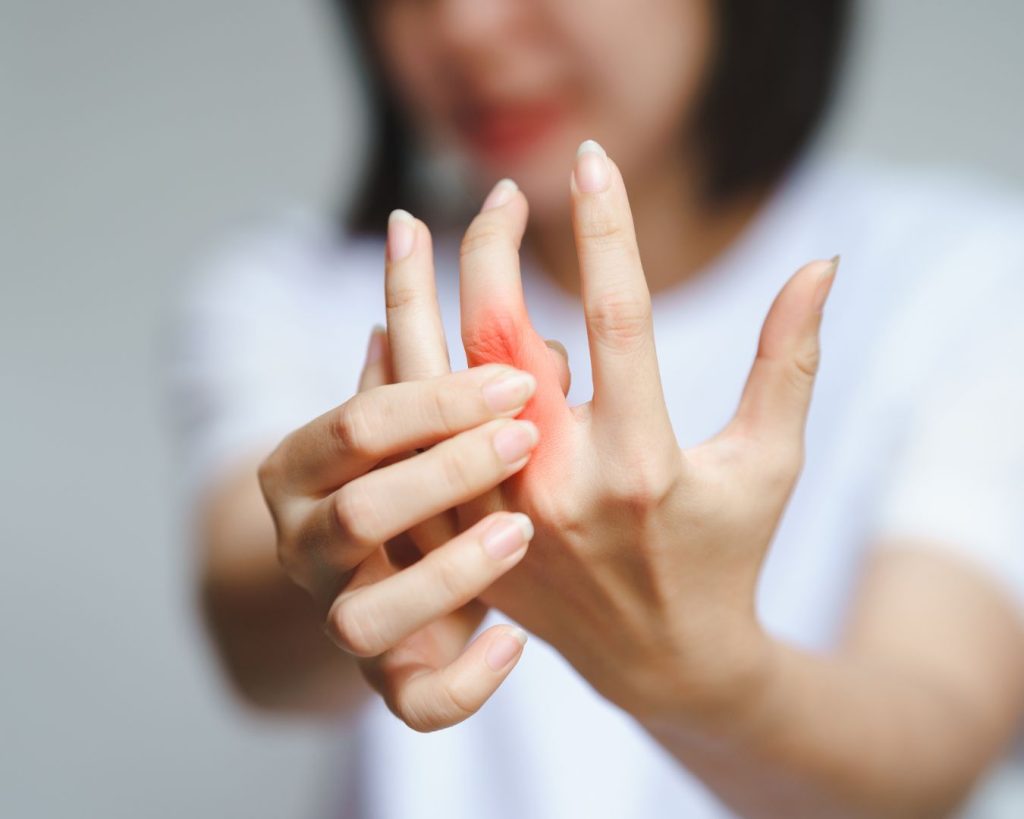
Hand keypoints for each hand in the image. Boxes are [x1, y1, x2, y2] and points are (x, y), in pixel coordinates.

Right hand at [257, 327, 544, 730]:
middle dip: (446, 473)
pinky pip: (414, 705)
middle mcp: (303, 546)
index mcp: (299, 469)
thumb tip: (416, 249)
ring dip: (447, 572)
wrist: (389, 572)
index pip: (358, 427)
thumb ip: (416, 356)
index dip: (438, 403)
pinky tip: (515, 641)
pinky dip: (465, 683)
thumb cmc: (410, 476)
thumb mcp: (411, 419)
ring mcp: (337, 618)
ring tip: (519, 532)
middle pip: (358, 513)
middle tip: (524, 440)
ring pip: (364, 618)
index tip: (519, 383)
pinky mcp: (385, 680)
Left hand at [389, 142, 837, 726]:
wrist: (665, 664)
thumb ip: (790, 361)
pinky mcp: (463, 538)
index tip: (594, 162)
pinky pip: (407, 442)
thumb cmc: (728, 554)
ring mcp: (497, 517)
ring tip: (404, 226)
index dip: (605, 230)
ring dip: (409, 296)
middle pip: (500, 341)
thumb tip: (821, 262)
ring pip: (429, 386)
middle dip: (491, 249)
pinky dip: (391, 374)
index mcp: (642, 465)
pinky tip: (389, 318)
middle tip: (498, 191)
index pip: (619, 319)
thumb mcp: (770, 463)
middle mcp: (558, 489)